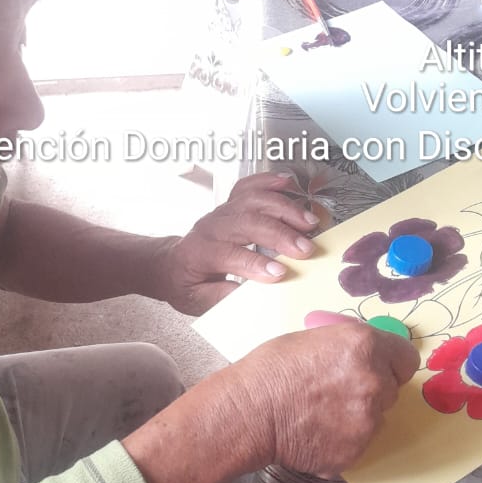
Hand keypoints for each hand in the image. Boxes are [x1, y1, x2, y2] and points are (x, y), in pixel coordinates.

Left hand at [151, 172, 319, 314]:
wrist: (172, 264)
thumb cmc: (186, 284)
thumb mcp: (196, 300)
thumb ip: (221, 297)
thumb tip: (250, 295)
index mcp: (199, 253)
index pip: (229, 254)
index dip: (255, 263)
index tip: (280, 273)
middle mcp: (211, 227)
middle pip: (247, 222)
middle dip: (280, 234)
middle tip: (305, 249)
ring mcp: (222, 212)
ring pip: (253, 200)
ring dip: (284, 209)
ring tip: (309, 222)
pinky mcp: (231, 204)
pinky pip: (250, 186)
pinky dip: (270, 182)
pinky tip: (289, 183)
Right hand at [233, 319, 420, 476]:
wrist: (248, 413)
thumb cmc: (270, 371)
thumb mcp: (313, 338)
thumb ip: (349, 347)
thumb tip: (364, 355)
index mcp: (366, 347)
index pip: (406, 359)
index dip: (390, 364)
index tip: (378, 369)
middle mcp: (375, 382)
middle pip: (391, 390)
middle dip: (370, 391)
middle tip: (336, 393)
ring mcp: (368, 421)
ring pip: (375, 420)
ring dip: (356, 418)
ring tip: (319, 414)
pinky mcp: (355, 451)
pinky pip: (357, 444)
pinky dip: (340, 441)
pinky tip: (314, 433)